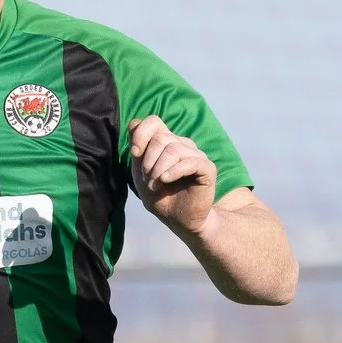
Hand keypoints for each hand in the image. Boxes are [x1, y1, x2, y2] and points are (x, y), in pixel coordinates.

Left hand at [128, 116, 218, 233]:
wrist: (179, 221)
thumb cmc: (161, 198)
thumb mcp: (141, 173)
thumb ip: (138, 149)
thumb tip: (134, 122)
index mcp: (167, 143)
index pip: (154, 121)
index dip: (141, 134)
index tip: (134, 153)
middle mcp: (183, 145)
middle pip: (160, 138)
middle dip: (148, 161)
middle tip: (147, 180)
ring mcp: (196, 156)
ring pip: (174, 149)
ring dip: (158, 170)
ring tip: (155, 185)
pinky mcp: (207, 169)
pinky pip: (190, 162)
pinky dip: (173, 171)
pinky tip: (165, 181)